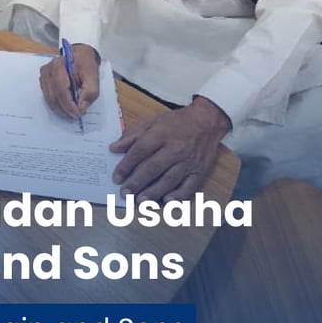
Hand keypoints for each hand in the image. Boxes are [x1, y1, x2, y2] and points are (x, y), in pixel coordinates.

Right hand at [39, 43, 99, 118]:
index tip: (78, 113)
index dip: (69, 105)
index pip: (61, 89)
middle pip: (53, 96)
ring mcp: (44, 76)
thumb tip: (81, 108)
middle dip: (65, 109)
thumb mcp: (94, 77)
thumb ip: (90, 93)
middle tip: (76, 115)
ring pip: (49, 99)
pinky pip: (48, 98)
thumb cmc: (86, 64)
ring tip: (73, 111)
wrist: (80, 55)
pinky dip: (58, 104)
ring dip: (61, 108)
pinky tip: (67, 104)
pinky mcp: (44, 82)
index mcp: (59, 65)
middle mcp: (48, 70)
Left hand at [109, 96, 230, 201]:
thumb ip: (133, 135)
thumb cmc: (177, 122)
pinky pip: (189, 186)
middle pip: (153, 168)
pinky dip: (178, 195)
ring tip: (140, 201)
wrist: (206, 121)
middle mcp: (175, 148)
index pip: (140, 150)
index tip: (116, 177)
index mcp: (161, 134)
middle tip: (125, 193)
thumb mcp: (153, 121)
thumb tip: (114, 148)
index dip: (126, 165)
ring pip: (169, 180)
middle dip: (137, 182)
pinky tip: (166, 201)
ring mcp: (189, 161)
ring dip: (154, 192)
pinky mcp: (199, 170)